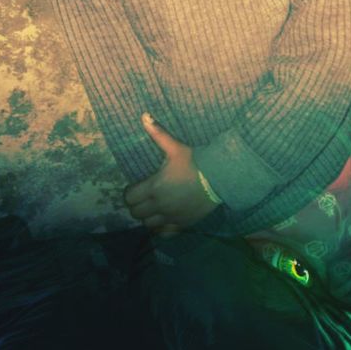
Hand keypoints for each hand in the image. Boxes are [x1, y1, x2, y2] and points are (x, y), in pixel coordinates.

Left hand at [124, 114, 219, 234]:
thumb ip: (158, 134)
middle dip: (136, 205)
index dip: (129, 192)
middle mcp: (160, 205)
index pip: (129, 197)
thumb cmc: (196, 162)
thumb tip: (144, 115)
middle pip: (136, 213)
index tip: (135, 187)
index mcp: (155, 187)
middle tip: (143, 197)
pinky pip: (164, 233)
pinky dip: (160, 229)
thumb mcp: (176, 147)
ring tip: (153, 208)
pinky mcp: (183, 224)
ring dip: (147, 217)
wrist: (220, 178)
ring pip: (148, 225)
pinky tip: (164, 219)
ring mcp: (171, 217)